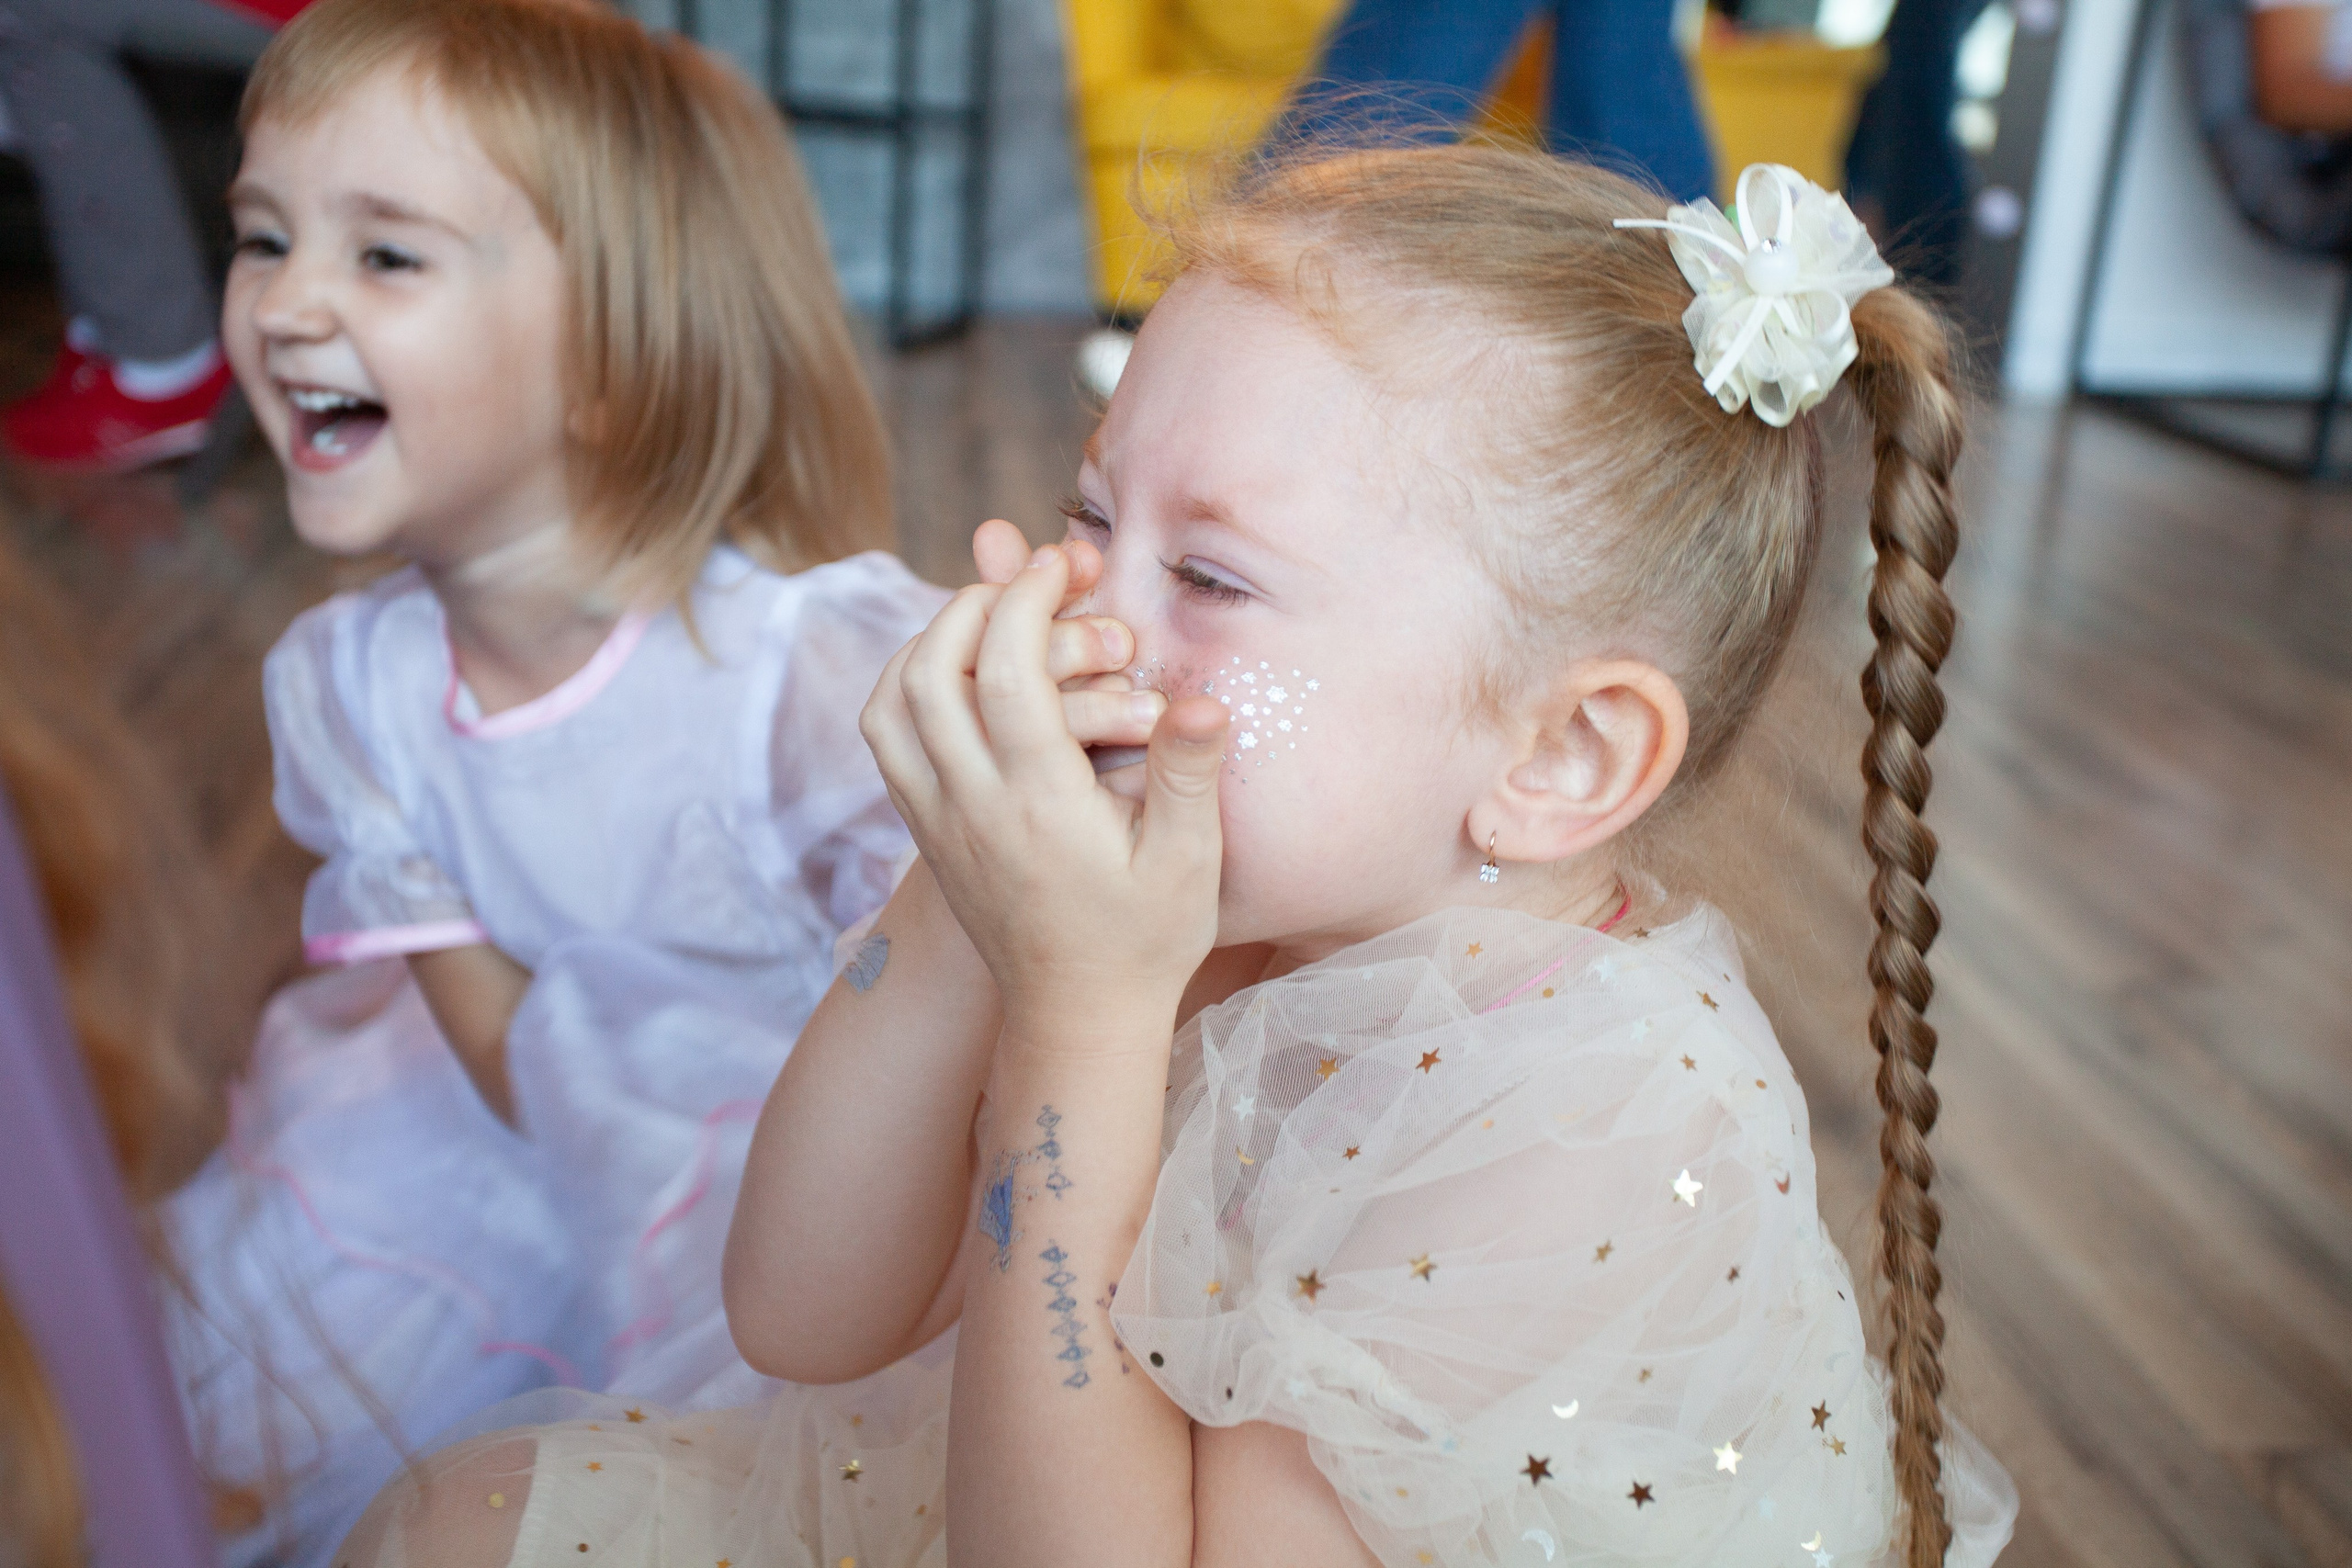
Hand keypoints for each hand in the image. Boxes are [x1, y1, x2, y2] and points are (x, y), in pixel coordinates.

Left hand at [862, 540, 1230, 1044]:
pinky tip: (960, 676)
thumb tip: (1201, 703)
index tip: (1060, 565)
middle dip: (969, 606)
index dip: (1027, 600)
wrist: (1078, 1018)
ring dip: (927, 643)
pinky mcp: (926, 834)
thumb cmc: (1146, 940)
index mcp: (1041, 806)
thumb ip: (1189, 776)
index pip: (1008, 673)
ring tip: (984, 620)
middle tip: (1021, 584)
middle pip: (929, 674)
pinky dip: (908, 688)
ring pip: (890, 706)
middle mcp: (973, 808)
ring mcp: (938, 823)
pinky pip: (887, 742)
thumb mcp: (1191, 863)